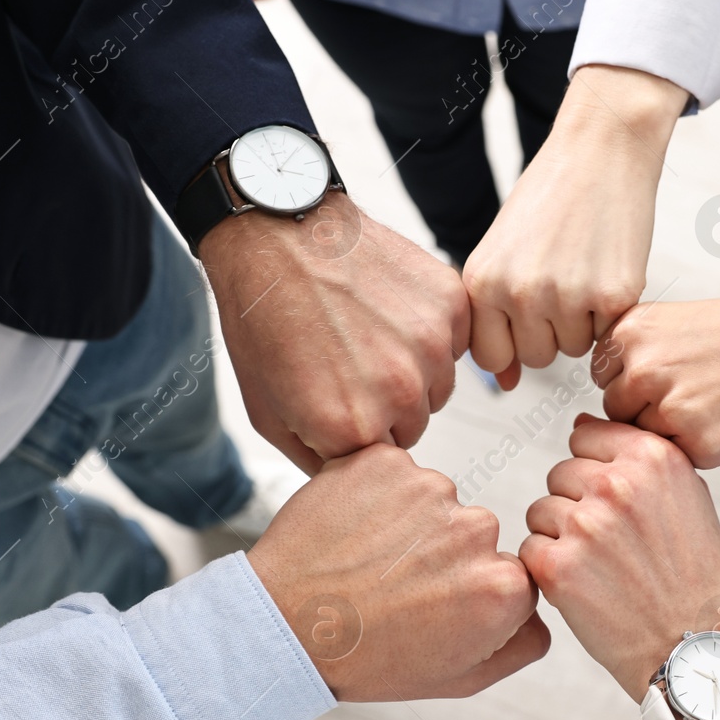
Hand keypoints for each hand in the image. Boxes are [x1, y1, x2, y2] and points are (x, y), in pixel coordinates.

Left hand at [201, 191, 469, 471]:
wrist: (277, 235)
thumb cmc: (264, 320)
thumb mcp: (267, 412)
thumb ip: (317, 461)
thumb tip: (354, 483)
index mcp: (353, 428)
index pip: (379, 463)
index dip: (354, 434)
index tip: (335, 403)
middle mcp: (400, 393)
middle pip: (413, 426)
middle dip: (386, 407)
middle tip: (348, 364)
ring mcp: (431, 346)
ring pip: (438, 387)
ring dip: (411, 371)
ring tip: (365, 334)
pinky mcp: (450, 305)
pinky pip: (455, 342)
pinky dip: (430, 332)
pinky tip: (387, 310)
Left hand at [248, 444, 547, 700]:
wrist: (281, 627)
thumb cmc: (367, 659)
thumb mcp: (459, 678)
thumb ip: (521, 643)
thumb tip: (538, 607)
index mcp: (502, 586)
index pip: (509, 573)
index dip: (469, 592)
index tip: (432, 606)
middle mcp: (475, 529)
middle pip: (473, 532)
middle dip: (441, 554)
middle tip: (392, 586)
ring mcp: (428, 489)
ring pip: (434, 501)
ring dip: (407, 524)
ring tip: (365, 563)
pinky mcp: (384, 461)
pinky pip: (394, 473)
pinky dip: (375, 495)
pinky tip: (350, 533)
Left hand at [463, 66, 686, 387]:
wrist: (601, 150)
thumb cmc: (549, 198)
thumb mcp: (503, 252)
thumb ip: (495, 316)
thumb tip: (506, 384)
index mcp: (482, 282)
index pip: (490, 357)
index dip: (512, 340)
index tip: (526, 312)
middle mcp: (520, 294)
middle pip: (536, 357)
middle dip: (549, 331)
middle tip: (561, 279)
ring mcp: (568, 296)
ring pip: (573, 349)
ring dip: (582, 321)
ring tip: (583, 268)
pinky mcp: (615, 295)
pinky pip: (609, 334)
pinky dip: (611, 311)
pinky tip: (607, 267)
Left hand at [521, 417, 719, 719]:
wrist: (693, 648)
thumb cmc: (694, 578)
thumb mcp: (689, 497)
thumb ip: (639, 458)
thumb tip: (583, 425)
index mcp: (652, 458)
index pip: (586, 434)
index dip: (595, 471)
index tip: (615, 503)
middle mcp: (618, 484)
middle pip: (561, 473)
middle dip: (577, 505)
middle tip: (611, 546)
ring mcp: (585, 525)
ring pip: (541, 510)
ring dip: (560, 538)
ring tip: (601, 569)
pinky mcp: (558, 566)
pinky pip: (530, 548)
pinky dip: (548, 569)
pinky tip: (585, 588)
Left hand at [594, 290, 719, 468]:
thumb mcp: (675, 324)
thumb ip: (631, 356)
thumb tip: (592, 412)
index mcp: (630, 332)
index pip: (605, 378)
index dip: (638, 384)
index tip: (672, 375)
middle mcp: (642, 368)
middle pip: (618, 414)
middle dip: (649, 413)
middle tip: (698, 393)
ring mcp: (670, 408)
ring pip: (646, 441)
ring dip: (673, 433)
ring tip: (715, 403)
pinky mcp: (701, 443)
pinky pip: (681, 460)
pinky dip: (702, 448)